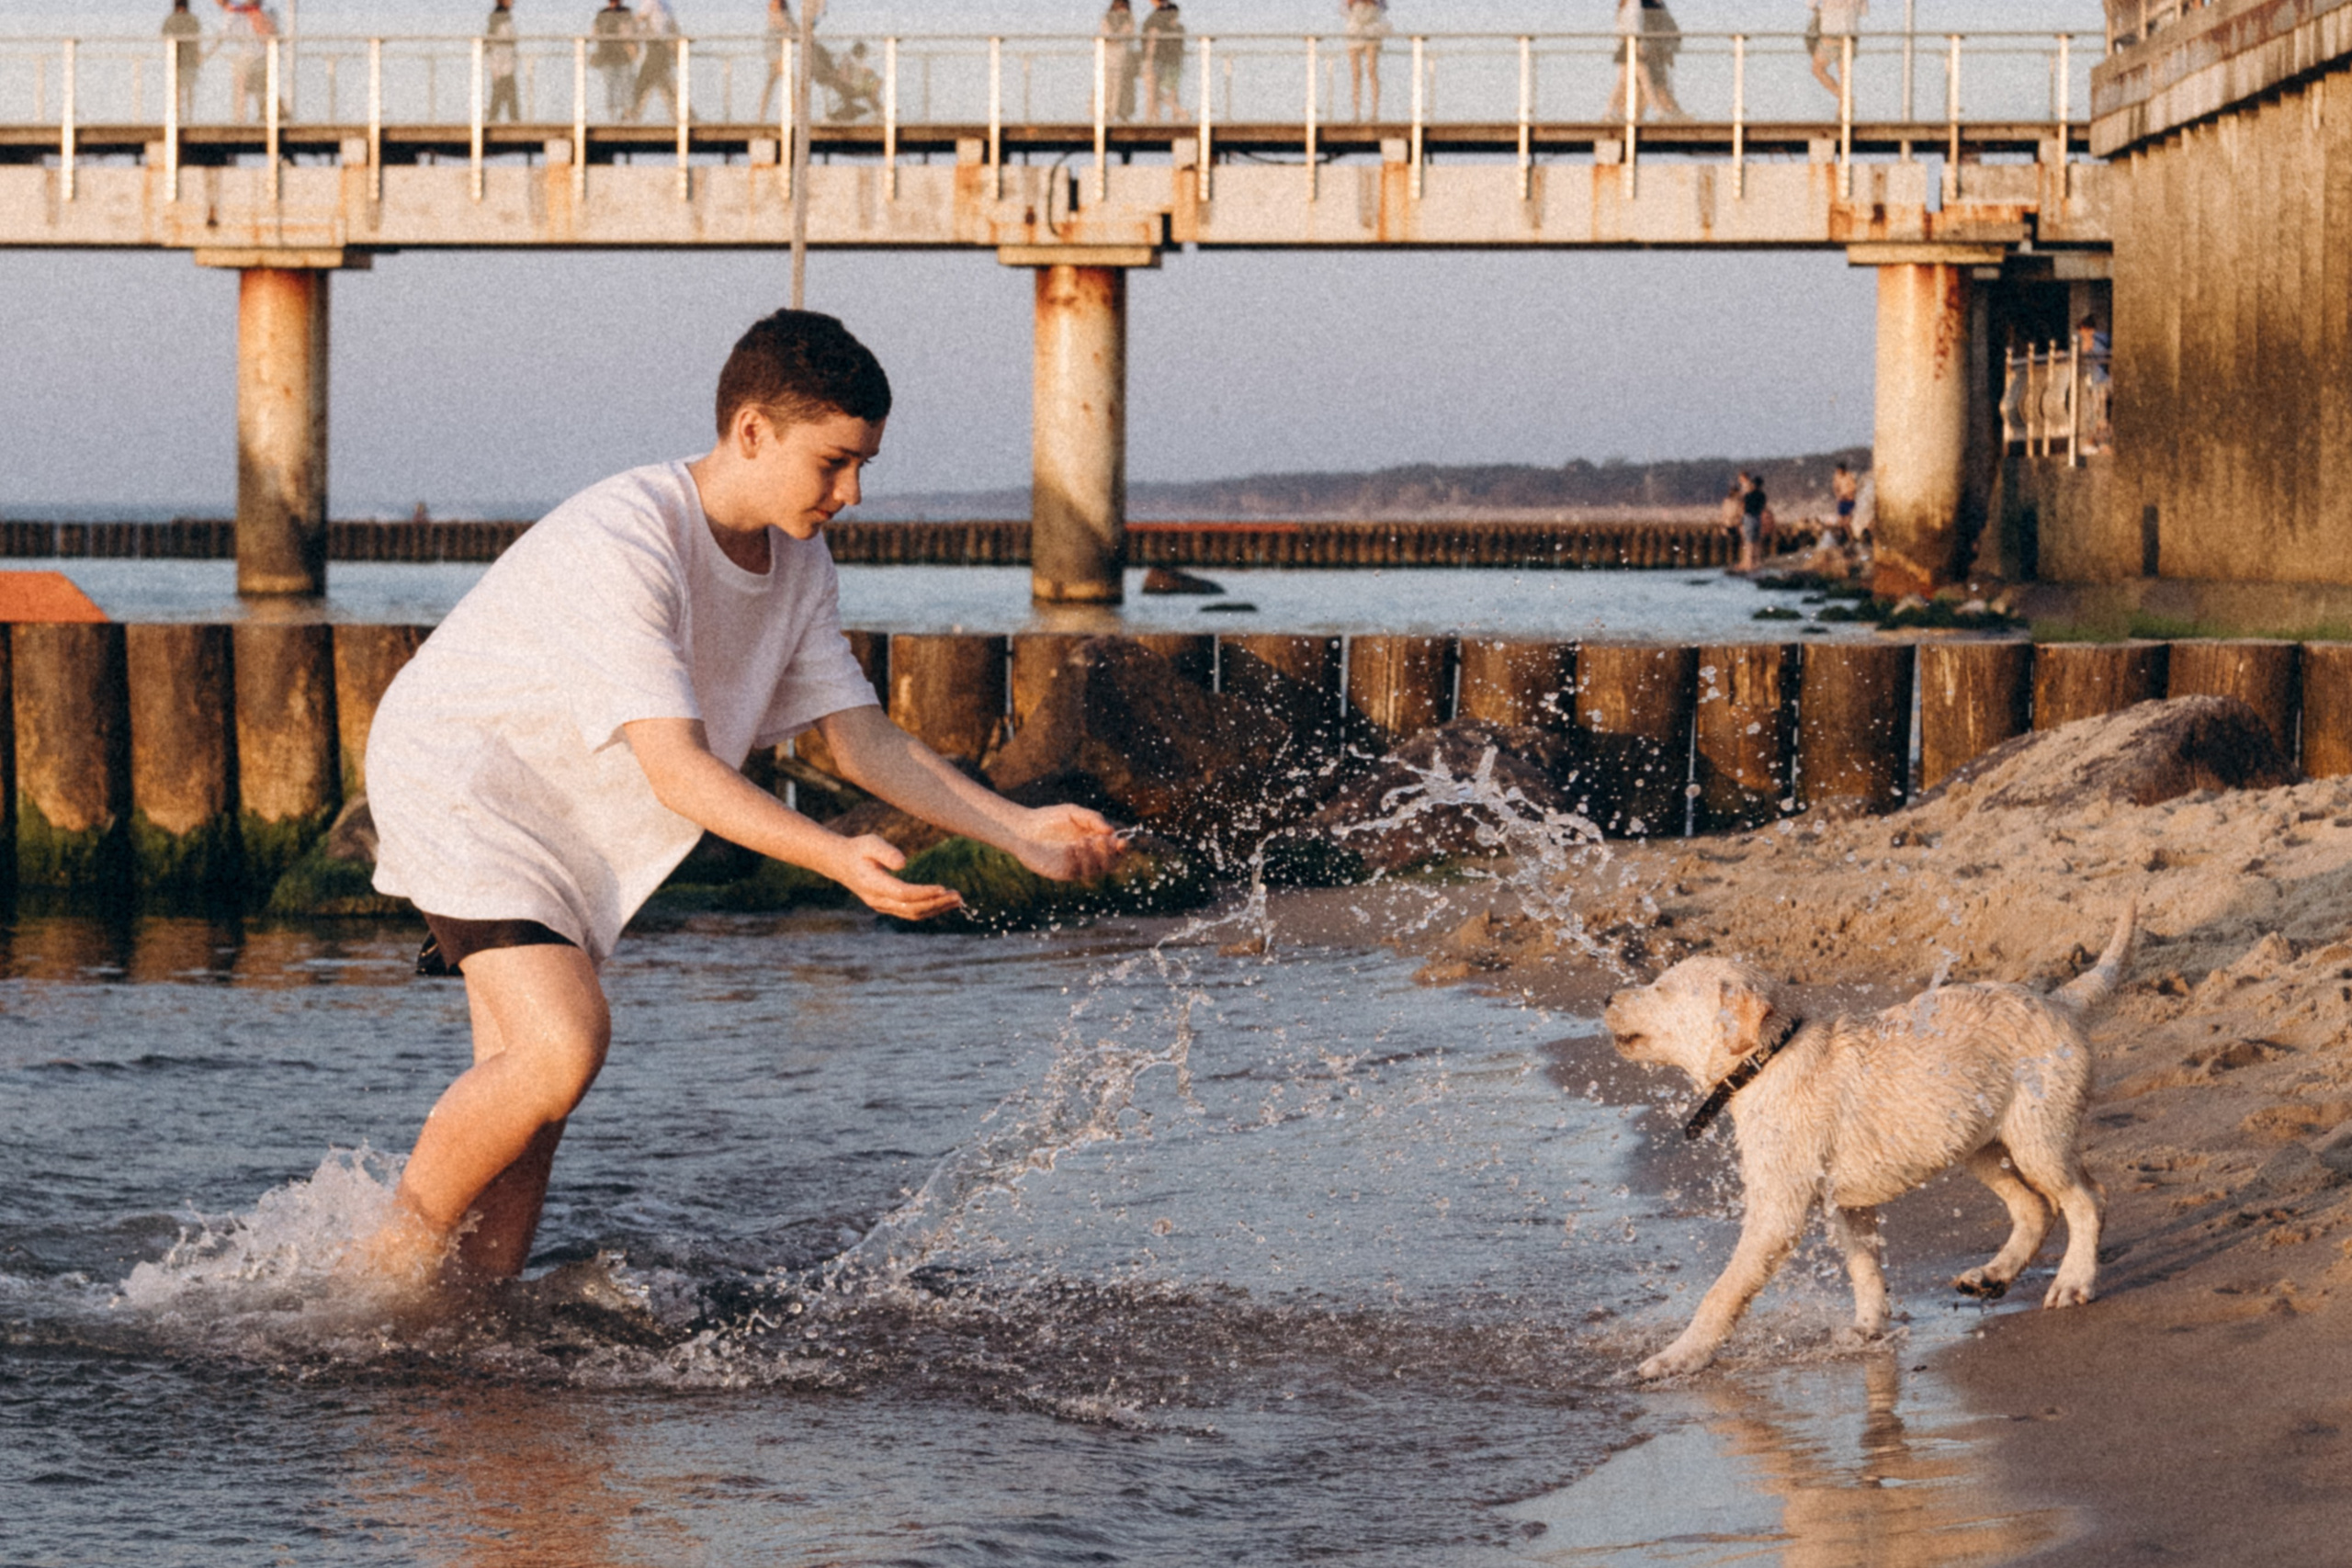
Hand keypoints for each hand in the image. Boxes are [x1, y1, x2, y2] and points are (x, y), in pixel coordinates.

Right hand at [827, 833, 963, 919]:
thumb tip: (904, 863)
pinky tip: (943, 901)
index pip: (903, 894)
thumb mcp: (870, 842)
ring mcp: (881, 906)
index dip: (924, 893)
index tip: (943, 888)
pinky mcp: (886, 906)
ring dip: (936, 909)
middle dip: (937, 903)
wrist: (839, 863)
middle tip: (959, 896)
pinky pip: (910, 912)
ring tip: (956, 901)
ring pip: (912, 914)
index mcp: (873, 884)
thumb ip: (886, 851)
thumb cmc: (858, 849)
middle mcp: (877, 900)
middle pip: (911, 908)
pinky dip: (928, 909)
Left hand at [1010, 805, 1125, 882]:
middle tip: (1100, 841)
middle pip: (1111, 864)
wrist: (1024, 829)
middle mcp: (1090, 855)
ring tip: (1081, 842)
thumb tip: (1111, 831)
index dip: (1122, 847)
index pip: (1116, 848)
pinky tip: (1069, 849)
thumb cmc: (1050, 818)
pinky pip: (1077, 872)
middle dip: (1110, 855)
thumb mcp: (1074, 813)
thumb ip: (1093, 819)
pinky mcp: (1064, 872)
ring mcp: (1078, 865)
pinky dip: (1077, 861)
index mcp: (1096, 839)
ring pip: (1096, 871)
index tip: (1122, 841)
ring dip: (1092, 857)